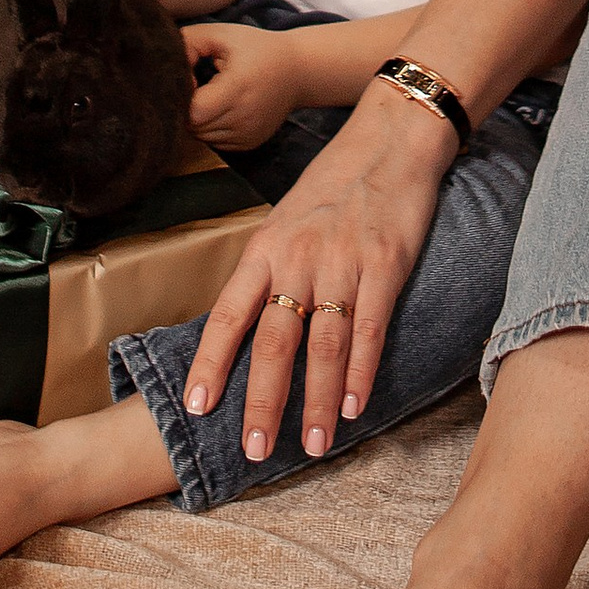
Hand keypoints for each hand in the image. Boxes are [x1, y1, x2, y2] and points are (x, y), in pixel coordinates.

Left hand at [182, 88, 455, 460]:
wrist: (390, 139)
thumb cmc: (334, 184)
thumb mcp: (285, 220)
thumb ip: (269, 271)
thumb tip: (245, 327)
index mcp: (266, 247)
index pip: (229, 313)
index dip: (211, 362)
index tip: (198, 407)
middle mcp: (299, 257)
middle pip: (274, 340)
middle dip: (263, 401)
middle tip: (255, 450)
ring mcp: (343, 262)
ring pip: (323, 343)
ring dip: (314, 400)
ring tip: (310, 445)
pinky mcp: (386, 265)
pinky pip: (369, 328)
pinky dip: (360, 371)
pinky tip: (352, 406)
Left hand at [184, 17, 298, 153]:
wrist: (299, 70)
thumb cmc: (257, 48)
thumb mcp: (222, 34)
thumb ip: (188, 42)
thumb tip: (168, 67)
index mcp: (237, 89)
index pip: (193, 111)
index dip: (183, 97)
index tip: (192, 78)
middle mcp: (243, 118)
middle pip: (194, 127)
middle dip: (186, 108)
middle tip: (198, 85)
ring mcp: (247, 134)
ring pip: (202, 137)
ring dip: (198, 119)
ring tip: (211, 94)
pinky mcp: (249, 143)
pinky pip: (216, 142)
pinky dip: (211, 127)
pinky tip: (221, 107)